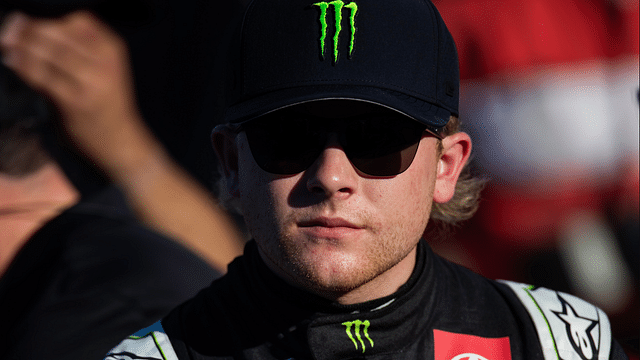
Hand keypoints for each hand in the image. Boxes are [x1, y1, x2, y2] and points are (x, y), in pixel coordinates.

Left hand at [0, 11, 148, 171]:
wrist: (121, 141)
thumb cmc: (107, 105)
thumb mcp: (104, 70)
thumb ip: (78, 52)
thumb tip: (32, 32)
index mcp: (113, 50)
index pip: (80, 21)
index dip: (53, 21)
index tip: (31, 24)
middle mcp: (105, 63)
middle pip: (61, 34)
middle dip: (30, 29)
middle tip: (9, 29)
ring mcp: (92, 82)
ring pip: (50, 53)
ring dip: (23, 46)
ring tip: (6, 43)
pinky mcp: (75, 101)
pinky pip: (44, 77)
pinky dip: (24, 66)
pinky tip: (13, 61)